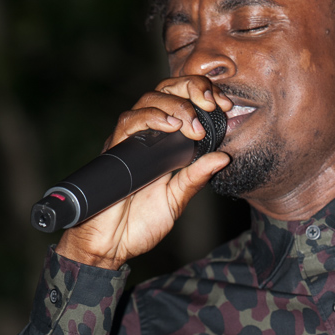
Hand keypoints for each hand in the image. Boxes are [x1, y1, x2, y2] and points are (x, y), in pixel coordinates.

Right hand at [55, 76, 231, 269]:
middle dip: (191, 88)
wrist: (111, 245)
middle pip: (165, 90)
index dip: (202, 95)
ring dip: (175, 105)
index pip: (181, 101)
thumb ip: (196, 177)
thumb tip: (224, 158)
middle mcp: (145, 136)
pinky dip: (150, 118)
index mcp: (163, 143)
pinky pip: (129, 123)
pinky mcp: (114, 150)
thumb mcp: (176, 199)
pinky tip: (170, 125)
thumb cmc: (139, 224)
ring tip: (192, 123)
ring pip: (148, 100)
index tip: (224, 104)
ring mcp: (128, 141)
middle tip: (212, 103)